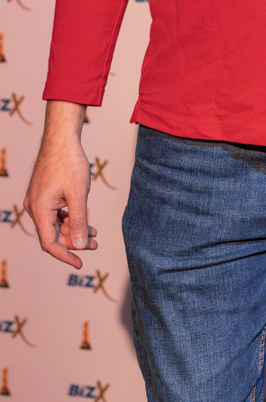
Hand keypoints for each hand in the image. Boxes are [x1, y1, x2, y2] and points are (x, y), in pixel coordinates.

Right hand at [24, 101, 97, 268]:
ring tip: (94, 233)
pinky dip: (69, 218)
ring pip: (55, 223)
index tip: (80, 263)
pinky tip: (85, 220)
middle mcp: (34, 207)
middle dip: (73, 242)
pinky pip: (55, 213)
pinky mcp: (43, 193)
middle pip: (53, 234)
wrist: (61, 138)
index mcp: (40, 209)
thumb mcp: (78, 194)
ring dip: (73, 229)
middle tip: (95, 245)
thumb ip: (79, 221)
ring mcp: (38, 200)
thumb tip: (81, 246)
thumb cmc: (69, 162)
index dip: (64, 255)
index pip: (49, 243)